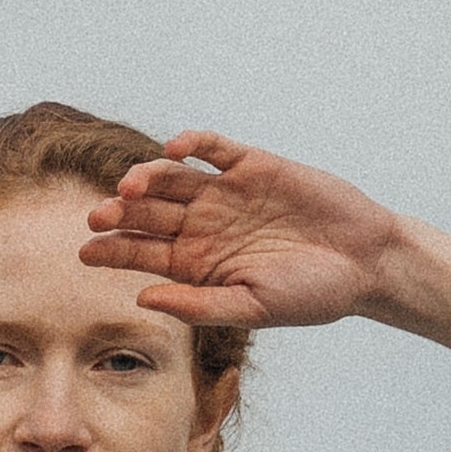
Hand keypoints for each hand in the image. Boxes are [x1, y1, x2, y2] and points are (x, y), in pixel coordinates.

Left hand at [82, 133, 419, 334]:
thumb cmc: (311, 295)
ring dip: (147, 179)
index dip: (112, 251)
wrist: (365, 262)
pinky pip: (214, 148)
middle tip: (98, 217)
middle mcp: (203, 225)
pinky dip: (192, 143)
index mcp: (196, 263)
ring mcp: (225, 193)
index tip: (85, 253)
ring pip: (172, 179)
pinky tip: (174, 149)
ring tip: (129, 187)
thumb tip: (142, 299)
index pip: (141, 254)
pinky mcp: (252, 165)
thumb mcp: (252, 308)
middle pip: (148, 213)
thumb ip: (198, 304)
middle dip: (120, 214)